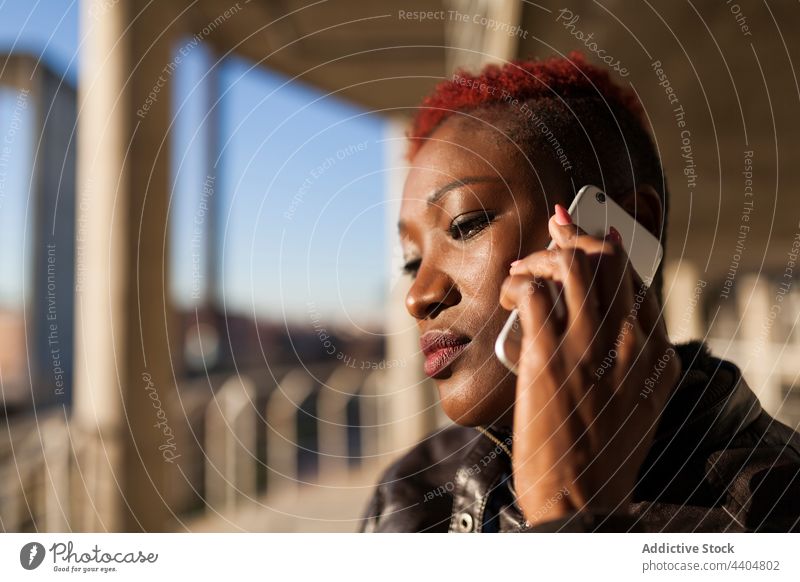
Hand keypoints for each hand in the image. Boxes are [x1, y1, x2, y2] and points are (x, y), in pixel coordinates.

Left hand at [499, 204, 679, 525]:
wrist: (579, 502)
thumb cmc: (599, 460)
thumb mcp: (634, 408)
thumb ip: (629, 365)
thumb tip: (605, 329)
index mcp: (656, 357)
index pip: (637, 281)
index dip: (610, 250)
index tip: (590, 235)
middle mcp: (630, 343)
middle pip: (610, 260)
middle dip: (577, 235)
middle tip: (554, 228)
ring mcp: (590, 347)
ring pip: (571, 265)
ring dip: (543, 256)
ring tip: (524, 268)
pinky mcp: (548, 357)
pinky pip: (533, 294)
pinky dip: (518, 283)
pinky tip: (510, 294)